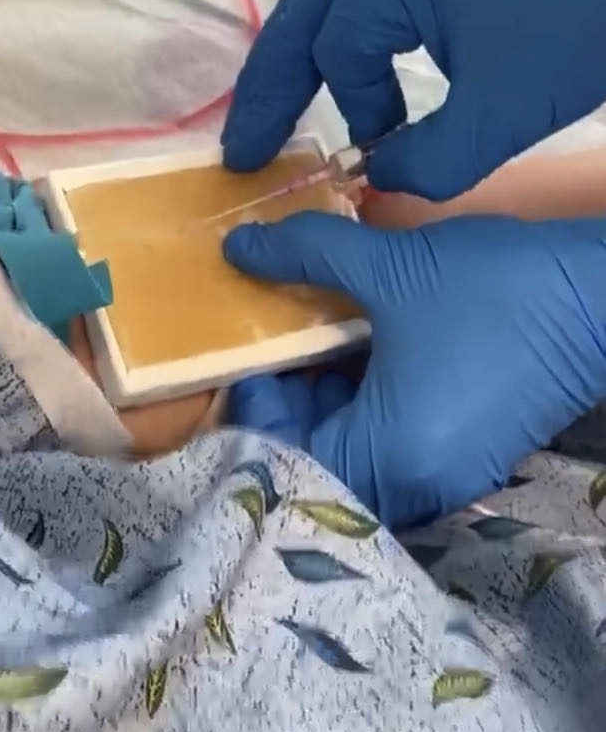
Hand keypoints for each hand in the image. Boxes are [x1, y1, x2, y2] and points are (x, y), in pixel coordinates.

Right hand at [222, 0, 605, 199]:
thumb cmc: (576, 31)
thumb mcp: (499, 117)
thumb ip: (423, 164)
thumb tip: (378, 178)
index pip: (336, 53)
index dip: (351, 112)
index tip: (374, 156)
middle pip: (301, 17)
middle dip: (270, 90)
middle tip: (243, 152)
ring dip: (310, 61)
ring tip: (284, 117)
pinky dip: (349, 33)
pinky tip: (346, 71)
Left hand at [223, 212, 605, 528]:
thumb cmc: (495, 291)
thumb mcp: (392, 267)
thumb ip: (306, 256)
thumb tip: (236, 246)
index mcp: (386, 457)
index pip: (282, 458)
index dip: (258, 406)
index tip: (257, 348)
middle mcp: (413, 486)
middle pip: (316, 463)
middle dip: (291, 404)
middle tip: (283, 342)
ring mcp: (448, 475)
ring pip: (356, 455)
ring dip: (330, 403)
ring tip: (321, 340)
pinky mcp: (471, 455)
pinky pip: (394, 447)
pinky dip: (369, 408)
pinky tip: (369, 352)